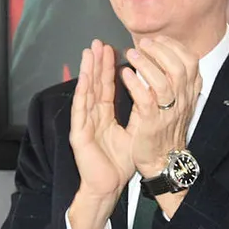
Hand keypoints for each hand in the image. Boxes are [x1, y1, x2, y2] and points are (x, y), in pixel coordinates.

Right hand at [70, 39, 134, 200]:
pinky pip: (81, 111)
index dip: (109, 68)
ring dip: (87, 72)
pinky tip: (84, 79)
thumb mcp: (133, 132)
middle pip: (94, 85)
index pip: (107, 87)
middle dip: (97, 63)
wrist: (108, 186)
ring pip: (86, 93)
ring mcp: (84, 124)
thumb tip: (150, 93)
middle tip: (99, 42)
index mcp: (103, 115)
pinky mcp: (79, 135)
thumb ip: (138, 113)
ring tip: (89, 52)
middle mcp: (92, 116)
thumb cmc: (119, 163)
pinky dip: (83, 94)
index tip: (112, 49)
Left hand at [121, 36, 201, 177]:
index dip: (173, 46)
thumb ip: (175, 80)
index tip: (157, 41)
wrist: (164, 160)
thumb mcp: (179, 102)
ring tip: (131, 55)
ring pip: (164, 82)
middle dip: (160, 50)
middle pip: (180, 67)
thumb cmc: (166, 128)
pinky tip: (124, 74)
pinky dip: (134, 84)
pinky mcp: (152, 123)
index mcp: (190, 93)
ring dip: (146, 64)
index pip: (190, 61)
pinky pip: (145, 99)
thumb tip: (163, 53)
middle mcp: (183, 100)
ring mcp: (169, 112)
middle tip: (142, 44)